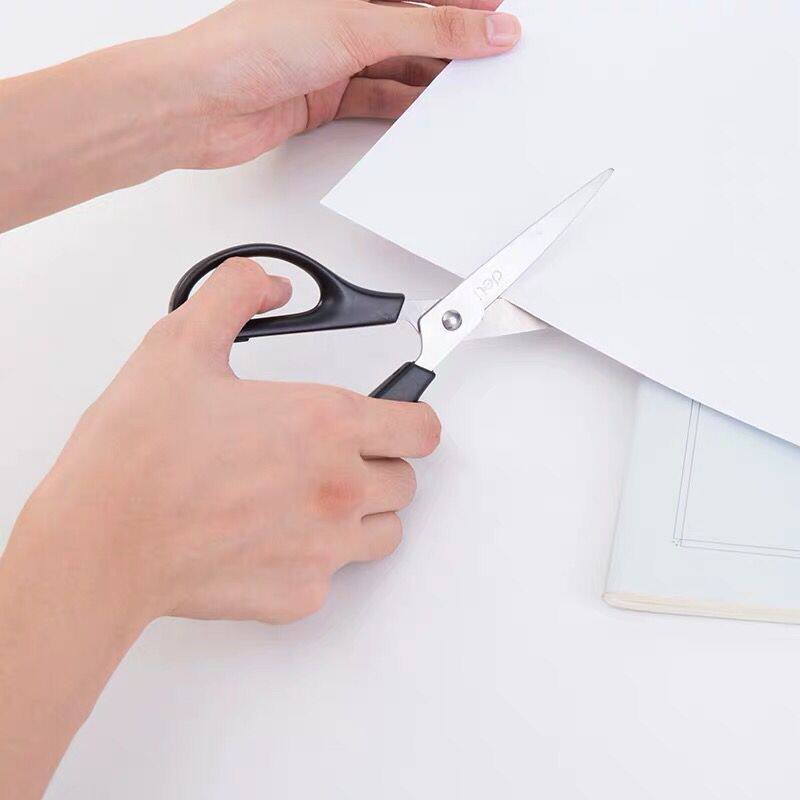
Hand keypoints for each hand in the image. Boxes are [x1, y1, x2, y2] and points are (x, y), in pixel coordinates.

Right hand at [11, 258, 440, 624]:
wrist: (101, 544)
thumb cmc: (137, 457)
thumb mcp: (180, 345)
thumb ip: (234, 296)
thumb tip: (265, 286)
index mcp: (325, 424)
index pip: (422, 428)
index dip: (411, 417)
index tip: (394, 418)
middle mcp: (338, 488)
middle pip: (406, 480)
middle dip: (378, 463)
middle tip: (330, 456)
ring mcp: (324, 547)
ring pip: (386, 531)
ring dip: (362, 512)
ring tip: (311, 498)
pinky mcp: (301, 593)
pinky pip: (335, 575)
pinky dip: (316, 557)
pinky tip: (271, 537)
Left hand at [171, 0, 521, 167]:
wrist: (199, 105)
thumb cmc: (250, 45)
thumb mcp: (355, 26)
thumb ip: (428, 30)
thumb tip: (486, 27)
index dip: (463, 4)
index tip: (503, 16)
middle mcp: (339, 16)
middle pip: (412, 28)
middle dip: (453, 45)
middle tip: (494, 59)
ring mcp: (331, 58)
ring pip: (397, 67)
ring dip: (431, 81)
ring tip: (468, 92)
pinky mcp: (324, 98)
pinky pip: (376, 102)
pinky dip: (403, 110)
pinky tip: (428, 115)